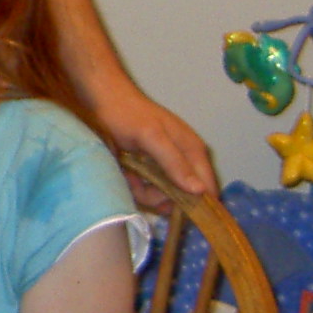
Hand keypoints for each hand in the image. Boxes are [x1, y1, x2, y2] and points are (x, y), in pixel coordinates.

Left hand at [94, 82, 217, 202]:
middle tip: (138, 184)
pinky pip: (147, 190)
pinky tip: (125, 172)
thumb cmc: (129, 114)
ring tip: (128, 173)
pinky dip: (135, 186)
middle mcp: (184, 162)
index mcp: (193, 152)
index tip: (174, 213)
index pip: (208, 190)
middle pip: (182, 199)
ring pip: (161, 197)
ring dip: (142, 191)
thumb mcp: (152, 137)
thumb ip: (174, 163)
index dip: (197, 206)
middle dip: (158, 197)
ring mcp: (166, 167)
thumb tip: (200, 191)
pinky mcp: (149, 171)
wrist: (104, 99)